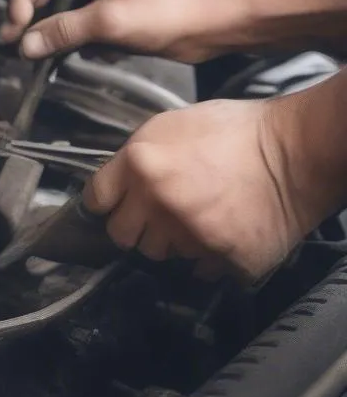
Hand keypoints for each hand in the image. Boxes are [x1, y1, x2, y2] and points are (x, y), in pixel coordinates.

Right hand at [1, 0, 229, 62]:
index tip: (17, 25)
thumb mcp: (108, 21)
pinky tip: (72, 53)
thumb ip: (63, 31)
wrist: (208, 27)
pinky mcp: (106, 7)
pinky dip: (70, 39)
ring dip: (51, 32)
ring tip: (38, 54)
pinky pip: (75, 22)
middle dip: (32, 19)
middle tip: (15, 44)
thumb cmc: (170, 12)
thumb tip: (26, 44)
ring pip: (59, 9)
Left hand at [83, 98, 315, 281]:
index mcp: (141, 163)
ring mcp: (188, 233)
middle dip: (135, 227)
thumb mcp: (173, 125)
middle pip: (120, 235)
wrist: (300, 148)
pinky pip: (198, 270)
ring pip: (158, 254)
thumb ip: (138, 158)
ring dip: (172, 241)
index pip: (95, 199)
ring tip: (200, 217)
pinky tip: (223, 232)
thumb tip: (118, 183)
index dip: (107, 202)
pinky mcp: (219, 258)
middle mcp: (157, 201)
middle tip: (159, 215)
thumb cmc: (240, 131)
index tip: (116, 204)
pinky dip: (208, 257)